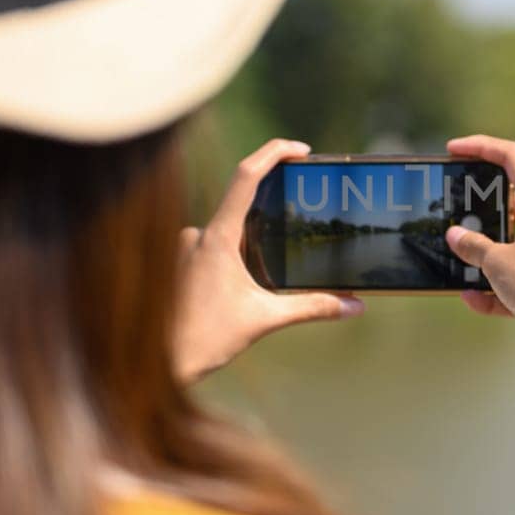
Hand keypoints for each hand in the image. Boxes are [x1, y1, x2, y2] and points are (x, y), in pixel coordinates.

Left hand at [173, 139, 362, 382]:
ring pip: (227, 232)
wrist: (160, 364)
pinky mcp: (178, 262)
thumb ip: (312, 307)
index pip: (246, 176)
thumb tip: (354, 306)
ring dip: (248, 247)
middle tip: (291, 235)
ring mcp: (184, 247)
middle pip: (242, 204)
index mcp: (217, 237)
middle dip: (269, 218)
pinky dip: (231, 259)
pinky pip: (211, 248)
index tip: (301, 150)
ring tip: (257, 282)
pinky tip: (236, 289)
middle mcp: (196, 234)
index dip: (274, 153)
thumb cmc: (206, 339)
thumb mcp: (265, 319)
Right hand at [443, 135, 514, 332]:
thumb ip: (473, 247)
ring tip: (461, 269)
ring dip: (487, 254)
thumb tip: (456, 237)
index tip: (454, 149)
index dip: (482, 146)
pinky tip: (474, 300)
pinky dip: (499, 284)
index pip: (513, 156)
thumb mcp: (496, 262)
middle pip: (513, 200)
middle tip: (458, 212)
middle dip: (482, 209)